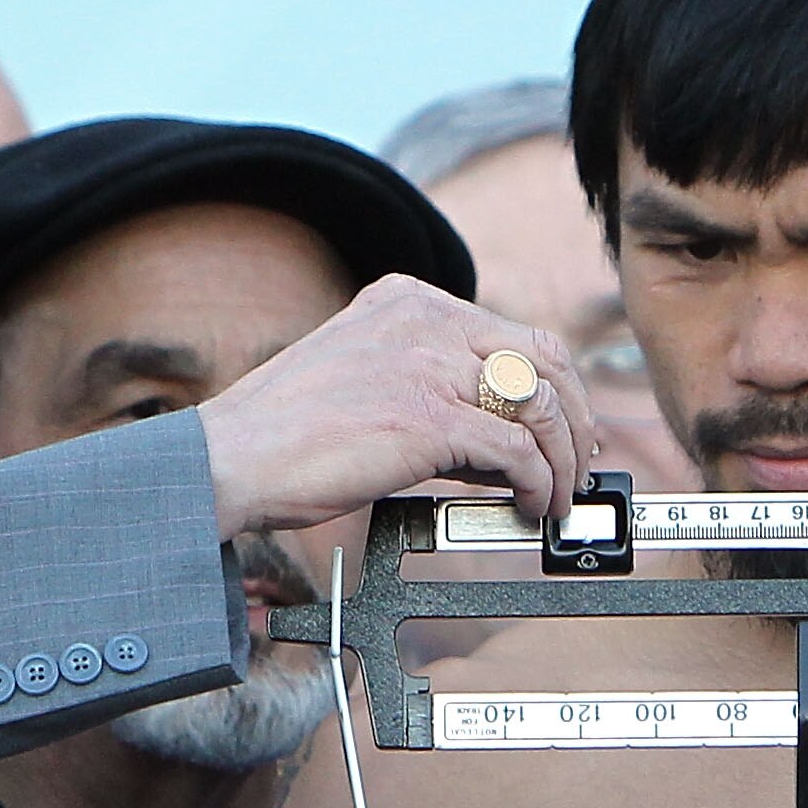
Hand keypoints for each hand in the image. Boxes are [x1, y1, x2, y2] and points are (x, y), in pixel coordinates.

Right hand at [193, 274, 598, 533]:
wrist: (230, 459)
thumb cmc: (286, 435)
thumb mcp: (367, 383)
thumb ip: (431, 390)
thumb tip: (503, 439)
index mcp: (407, 302)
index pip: (514, 333)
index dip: (555, 387)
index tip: (565, 428)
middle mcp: (424, 320)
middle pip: (544, 359)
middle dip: (575, 418)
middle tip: (577, 464)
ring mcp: (428, 364)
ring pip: (540, 404)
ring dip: (561, 460)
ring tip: (556, 496)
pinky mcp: (429, 416)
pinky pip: (517, 448)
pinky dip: (537, 483)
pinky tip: (529, 505)